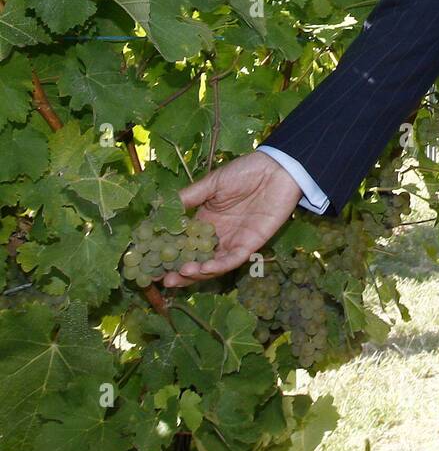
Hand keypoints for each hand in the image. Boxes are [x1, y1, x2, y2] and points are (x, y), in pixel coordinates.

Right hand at [160, 151, 302, 287]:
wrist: (277, 170)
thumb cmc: (244, 172)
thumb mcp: (212, 183)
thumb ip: (189, 197)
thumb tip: (161, 210)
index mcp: (205, 221)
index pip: (183, 243)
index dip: (168, 254)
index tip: (150, 263)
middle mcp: (218, 235)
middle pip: (196, 259)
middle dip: (180, 272)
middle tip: (163, 280)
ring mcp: (233, 241)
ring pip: (212, 265)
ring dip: (197, 272)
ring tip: (181, 273)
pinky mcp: (251, 245)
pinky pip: (233, 260)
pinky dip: (219, 266)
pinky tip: (205, 268)